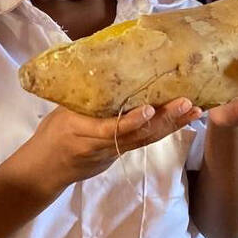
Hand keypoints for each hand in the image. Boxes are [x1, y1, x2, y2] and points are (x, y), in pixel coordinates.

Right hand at [20, 97, 202, 194]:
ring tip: (193, 111)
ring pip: (145, 140)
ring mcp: (111, 153)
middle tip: (187, 103)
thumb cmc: (49, 136)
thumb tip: (103, 65)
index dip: (130, 121)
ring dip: (171, 126)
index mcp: (79, 130)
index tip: (149, 108)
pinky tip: (178, 121)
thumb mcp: (59, 112)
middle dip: (164, 120)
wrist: (44, 171)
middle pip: (137, 135)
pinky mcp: (117, 156)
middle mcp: (99, 145)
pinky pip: (141, 143)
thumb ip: (81, 96)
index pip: (109, 130)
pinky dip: (161, 131)